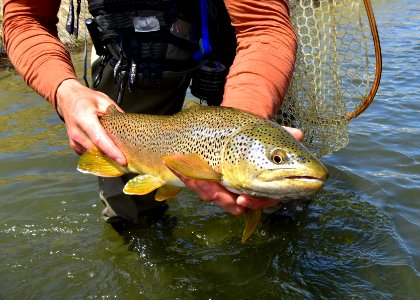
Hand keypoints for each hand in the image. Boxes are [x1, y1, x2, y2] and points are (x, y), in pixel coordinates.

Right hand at [56, 79, 126, 165]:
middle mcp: (77, 132)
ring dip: (106, 156)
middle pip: (97, 150)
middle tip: (127, 158)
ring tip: (117, 153)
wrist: (67, 98)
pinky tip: (106, 149)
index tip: (123, 161)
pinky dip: (99, 154)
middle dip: (112, 156)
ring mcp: (74, 140)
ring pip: (93, 154)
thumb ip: (117, 114)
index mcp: (85, 119)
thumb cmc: (85, 99)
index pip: (99, 140)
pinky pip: (88, 154)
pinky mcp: (74, 145)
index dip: (112, 152)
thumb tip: (130, 126)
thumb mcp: (104, 101)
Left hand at [178, 126, 303, 214]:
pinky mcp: (207, 183)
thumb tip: (299, 134)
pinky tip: (176, 165)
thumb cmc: (253, 137)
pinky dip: (188, 177)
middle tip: (213, 193)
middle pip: (235, 206)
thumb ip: (283, 136)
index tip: (243, 200)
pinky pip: (198, 186)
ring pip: (215, 198)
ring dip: (203, 189)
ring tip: (194, 177)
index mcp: (261, 184)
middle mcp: (243, 191)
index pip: (262, 201)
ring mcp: (224, 188)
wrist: (232, 131)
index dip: (254, 203)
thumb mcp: (266, 135)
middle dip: (224, 201)